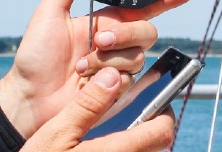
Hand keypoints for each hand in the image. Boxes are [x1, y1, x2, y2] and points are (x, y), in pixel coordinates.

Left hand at [0, 0, 192, 138]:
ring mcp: (117, 66)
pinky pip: (129, 78)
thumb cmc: (36, 60)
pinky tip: (86, 80)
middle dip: (126, 33)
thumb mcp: (47, 16)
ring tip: (83, 65)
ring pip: (138, 54)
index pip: (140, 4)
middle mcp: (115, 41)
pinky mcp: (117, 88)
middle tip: (100, 39)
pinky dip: (108, 77)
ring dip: (110, 58)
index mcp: (103, 20)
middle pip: (146, 29)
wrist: (31, 98)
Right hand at [20, 67, 175, 151]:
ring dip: (141, 140)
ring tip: (125, 125)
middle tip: (140, 110)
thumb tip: (113, 76)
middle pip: (159, 146)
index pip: (161, 132)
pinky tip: (104, 143)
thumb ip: (88, 104)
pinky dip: (126, 148)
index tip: (157, 99)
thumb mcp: (57, 132)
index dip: (164, 113)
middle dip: (155, 126)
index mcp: (115, 151)